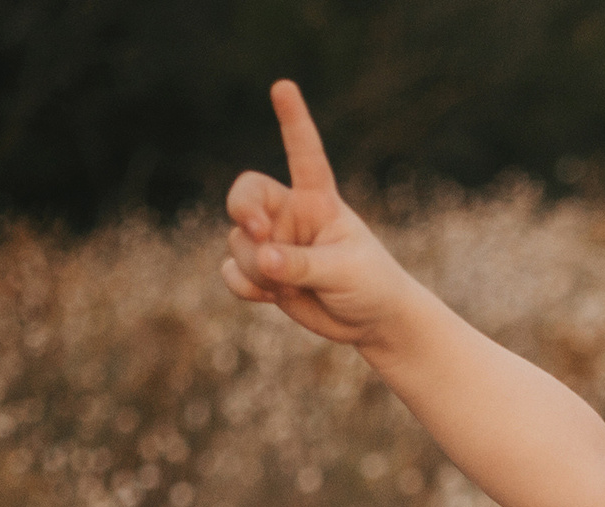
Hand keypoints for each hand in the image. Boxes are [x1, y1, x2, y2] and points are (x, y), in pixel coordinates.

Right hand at [220, 81, 415, 346]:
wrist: (372, 322)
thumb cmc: (371, 285)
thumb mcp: (344, 271)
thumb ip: (302, 263)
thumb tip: (262, 256)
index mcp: (318, 201)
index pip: (304, 154)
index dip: (293, 121)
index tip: (284, 86)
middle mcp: (290, 216)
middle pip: (245, 194)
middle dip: (242, 210)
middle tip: (258, 232)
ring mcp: (272, 244)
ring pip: (239, 244)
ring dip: (258, 268)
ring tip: (289, 286)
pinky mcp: (261, 273)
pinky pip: (233, 272)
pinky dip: (245, 286)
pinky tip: (268, 296)